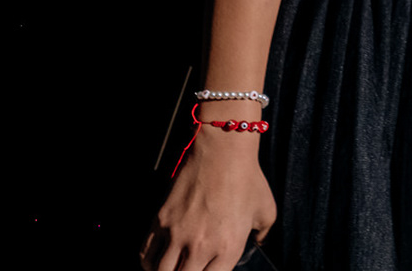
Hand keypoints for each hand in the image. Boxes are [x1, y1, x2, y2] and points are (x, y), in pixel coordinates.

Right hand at [145, 128, 275, 270]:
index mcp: (229, 248)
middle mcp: (201, 246)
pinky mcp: (160, 221)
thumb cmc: (247, 179)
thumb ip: (262, 234)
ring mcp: (177, 234)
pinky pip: (145, 255)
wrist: (223, 151)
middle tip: (189, 268)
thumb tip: (257, 242)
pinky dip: (148, 263)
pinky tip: (157, 262)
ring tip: (172, 268)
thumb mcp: (266, 210)